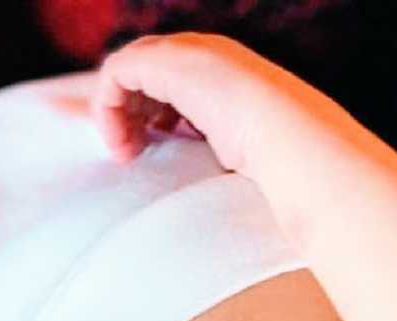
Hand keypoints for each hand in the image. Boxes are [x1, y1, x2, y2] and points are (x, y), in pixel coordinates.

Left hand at [91, 32, 333, 179]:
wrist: (288, 138)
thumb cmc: (279, 163)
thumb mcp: (246, 157)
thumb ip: (225, 152)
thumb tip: (220, 189)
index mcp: (228, 74)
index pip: (176, 81)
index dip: (157, 112)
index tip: (155, 148)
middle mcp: (206, 56)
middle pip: (148, 71)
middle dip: (134, 109)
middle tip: (131, 152)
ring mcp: (186, 54)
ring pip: (128, 70)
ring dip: (118, 112)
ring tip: (124, 153)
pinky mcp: (164, 61)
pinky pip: (115, 73)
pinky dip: (108, 108)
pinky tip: (122, 145)